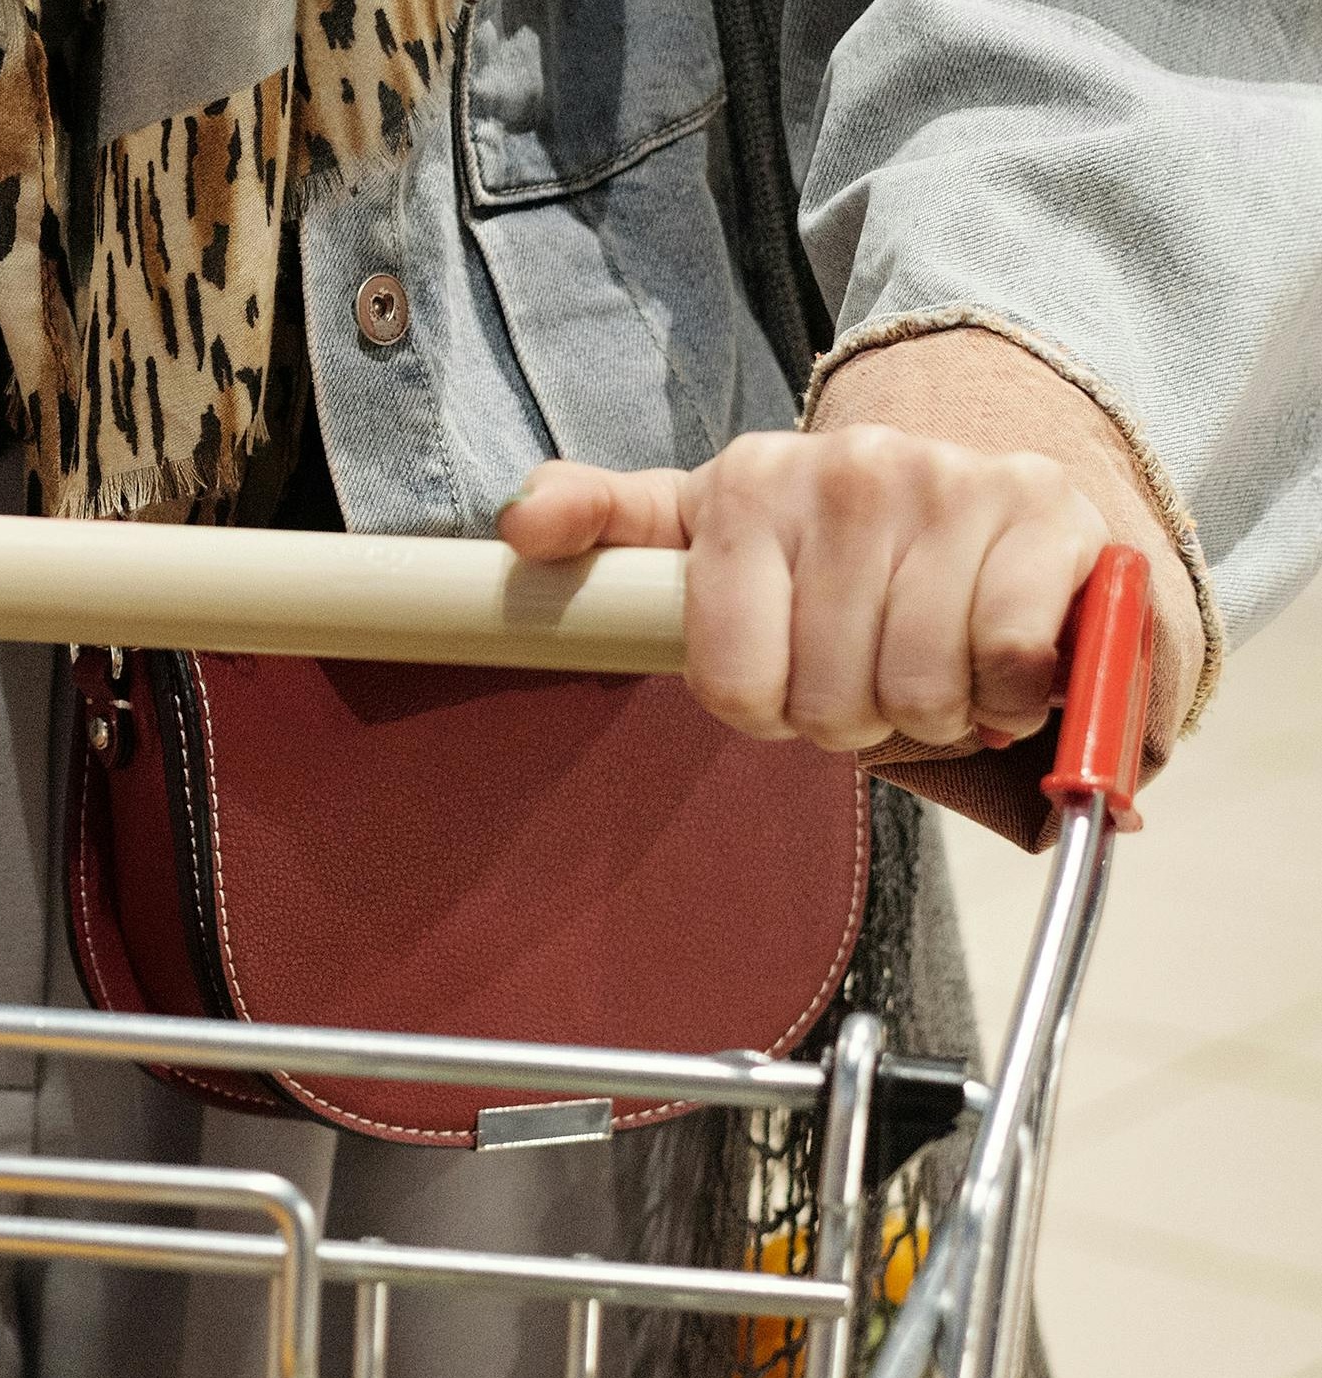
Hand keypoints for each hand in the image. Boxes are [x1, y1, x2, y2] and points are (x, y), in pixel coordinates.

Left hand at [498, 428, 1112, 751]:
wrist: (971, 486)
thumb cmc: (817, 539)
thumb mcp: (699, 525)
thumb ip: (605, 523)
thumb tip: (520, 526)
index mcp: (750, 485)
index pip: (735, 684)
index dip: (765, 711)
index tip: (785, 676)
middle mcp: (851, 470)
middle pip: (828, 701)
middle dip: (851, 715)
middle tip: (869, 672)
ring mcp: (954, 485)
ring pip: (919, 690)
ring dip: (932, 712)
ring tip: (930, 664)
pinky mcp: (1049, 516)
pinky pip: (1008, 664)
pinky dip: (1009, 696)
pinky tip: (997, 663)